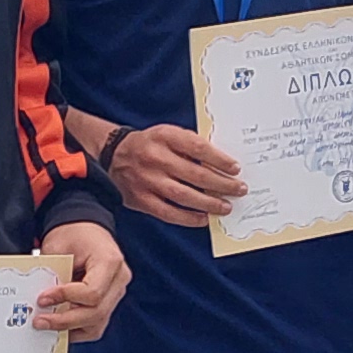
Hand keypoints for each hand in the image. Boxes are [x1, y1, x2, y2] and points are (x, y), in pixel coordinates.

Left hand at [35, 223, 129, 340]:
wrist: (85, 228)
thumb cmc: (73, 234)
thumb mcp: (58, 248)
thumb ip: (52, 274)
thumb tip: (40, 302)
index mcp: (110, 261)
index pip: (92, 292)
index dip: (66, 299)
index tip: (43, 299)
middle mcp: (119, 279)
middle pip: (96, 313)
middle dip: (65, 320)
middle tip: (40, 321)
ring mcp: (116, 292)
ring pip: (97, 323)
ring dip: (70, 328)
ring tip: (47, 323)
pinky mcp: (109, 301)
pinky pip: (96, 324)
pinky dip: (77, 328)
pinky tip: (59, 324)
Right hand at [105, 124, 243, 226]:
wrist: (114, 154)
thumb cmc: (150, 144)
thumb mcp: (169, 134)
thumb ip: (191, 145)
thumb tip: (222, 164)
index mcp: (165, 137)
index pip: (198, 148)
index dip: (219, 159)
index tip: (235, 169)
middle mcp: (155, 158)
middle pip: (195, 174)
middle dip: (221, 184)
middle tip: (239, 190)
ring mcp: (147, 180)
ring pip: (183, 195)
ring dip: (208, 203)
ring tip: (225, 206)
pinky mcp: (141, 200)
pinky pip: (168, 212)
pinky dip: (188, 218)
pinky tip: (204, 218)